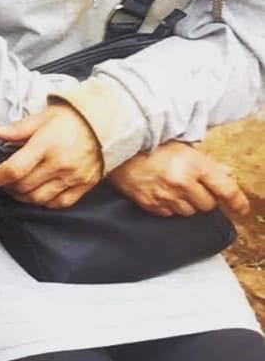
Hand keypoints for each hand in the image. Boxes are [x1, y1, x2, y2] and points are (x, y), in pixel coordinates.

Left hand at [0, 104, 102, 207]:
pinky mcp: (84, 185)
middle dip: (5, 186)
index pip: (13, 169)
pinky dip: (43, 202)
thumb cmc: (74, 118)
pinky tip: (37, 192)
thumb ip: (18, 129)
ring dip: (21, 196)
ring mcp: (73, 177)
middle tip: (0, 180)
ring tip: (16, 186)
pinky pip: (59, 203)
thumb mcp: (43, 117)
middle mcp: (59, 164)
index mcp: (46, 145)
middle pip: (23, 187)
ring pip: (38, 199)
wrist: (110, 123)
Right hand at [108, 142, 250, 218]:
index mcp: (194, 165)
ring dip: (186, 203)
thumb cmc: (150, 145)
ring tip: (173, 188)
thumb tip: (227, 174)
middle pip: (208, 205)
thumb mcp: (183, 148)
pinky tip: (161, 192)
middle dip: (205, 198)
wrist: (117, 150)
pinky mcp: (151, 204)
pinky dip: (169, 206)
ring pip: (189, 212)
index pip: (226, 189)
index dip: (238, 202)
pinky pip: (169, 214)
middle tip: (193, 187)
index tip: (242, 210)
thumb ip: (207, 163)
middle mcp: (182, 182)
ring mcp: (166, 195)